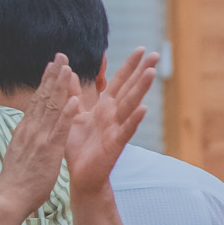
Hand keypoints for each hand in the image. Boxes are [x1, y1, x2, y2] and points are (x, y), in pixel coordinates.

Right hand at [0, 58, 77, 211]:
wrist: (9, 197)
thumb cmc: (17, 179)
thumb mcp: (18, 151)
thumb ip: (24, 137)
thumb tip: (24, 128)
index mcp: (25, 129)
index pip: (37, 100)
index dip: (45, 82)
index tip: (52, 66)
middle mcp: (31, 129)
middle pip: (43, 97)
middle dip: (53, 75)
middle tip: (61, 56)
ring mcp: (39, 138)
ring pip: (51, 107)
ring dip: (60, 87)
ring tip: (68, 68)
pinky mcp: (48, 150)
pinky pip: (59, 129)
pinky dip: (67, 114)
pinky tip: (75, 100)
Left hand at [66, 48, 157, 197]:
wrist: (81, 175)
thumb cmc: (79, 147)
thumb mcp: (73, 115)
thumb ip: (72, 94)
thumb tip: (67, 71)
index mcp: (104, 107)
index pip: (119, 81)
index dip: (129, 65)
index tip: (142, 49)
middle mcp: (113, 115)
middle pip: (130, 88)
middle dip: (142, 71)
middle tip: (156, 54)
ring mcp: (116, 129)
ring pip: (131, 105)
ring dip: (141, 89)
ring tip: (152, 73)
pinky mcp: (115, 144)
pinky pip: (126, 130)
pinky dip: (135, 120)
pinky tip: (144, 109)